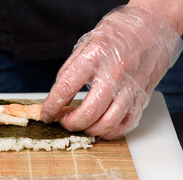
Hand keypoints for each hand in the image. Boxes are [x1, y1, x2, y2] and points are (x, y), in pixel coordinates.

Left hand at [41, 5, 182, 139]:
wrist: (153, 27)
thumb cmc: (118, 33)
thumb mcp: (87, 43)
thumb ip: (71, 69)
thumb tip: (57, 93)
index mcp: (95, 57)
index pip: (66, 89)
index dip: (51, 107)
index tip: (46, 114)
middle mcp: (114, 74)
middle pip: (88, 113)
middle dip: (70, 124)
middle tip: (64, 121)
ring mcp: (130, 88)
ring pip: (108, 124)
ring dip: (89, 130)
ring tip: (81, 125)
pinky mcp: (142, 97)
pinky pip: (126, 125)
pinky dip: (110, 132)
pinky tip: (100, 127)